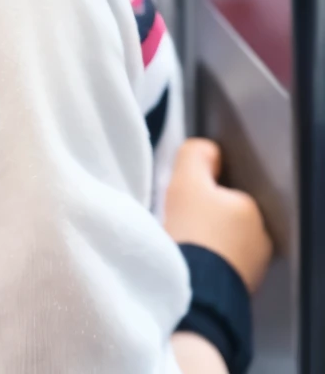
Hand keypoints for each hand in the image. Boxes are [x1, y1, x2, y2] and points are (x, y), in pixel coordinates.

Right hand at [164, 138, 272, 293]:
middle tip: (181, 221)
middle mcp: (259, 238)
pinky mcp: (239, 290)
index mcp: (251, 208)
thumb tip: (208, 151)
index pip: (225, 189)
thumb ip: (197, 155)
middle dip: (206, 217)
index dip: (201, 190)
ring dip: (207, 242)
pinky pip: (220, 267)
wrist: (195, 289)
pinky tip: (189, 262)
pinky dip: (206, 263)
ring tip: (183, 244)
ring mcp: (252, 267)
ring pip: (224, 243)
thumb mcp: (188, 180)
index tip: (183, 199)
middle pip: (226, 217)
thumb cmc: (193, 231)